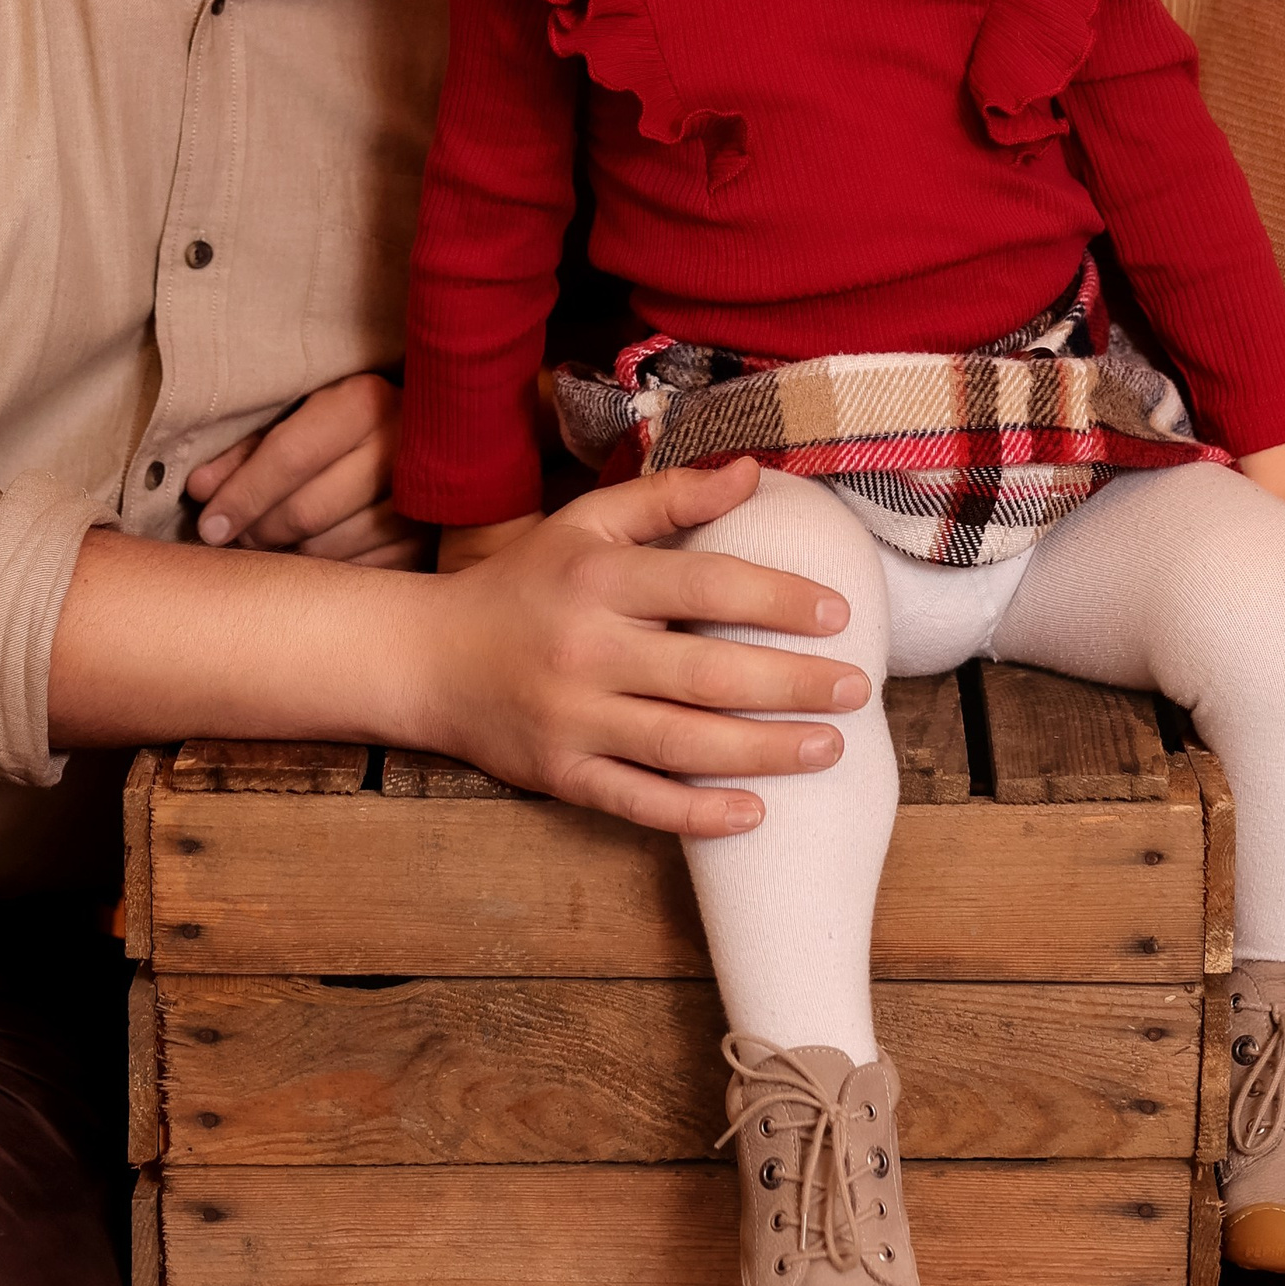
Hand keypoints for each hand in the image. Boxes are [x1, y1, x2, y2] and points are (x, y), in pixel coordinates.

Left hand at [186, 372, 424, 567]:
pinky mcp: (432, 542)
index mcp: (365, 402)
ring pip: (330, 549)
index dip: (242, 495)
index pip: (291, 456)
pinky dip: (325, 574)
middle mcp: (402, 446)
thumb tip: (198, 490)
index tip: (208, 524)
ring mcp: (424, 499)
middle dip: (258, 532)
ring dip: (288, 557)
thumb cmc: (348, 425)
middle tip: (236, 539)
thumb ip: (249, 451)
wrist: (439, 435)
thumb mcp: (301, 417)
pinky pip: (360, 574)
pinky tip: (311, 561)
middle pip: (307, 511)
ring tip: (271, 546)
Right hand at [399, 458, 867, 838]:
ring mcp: (572, 720)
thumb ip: (668, 496)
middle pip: (706, 673)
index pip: (706, 584)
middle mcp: (586, 651)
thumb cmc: (523, 584)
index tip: (839, 613)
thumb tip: (751, 471)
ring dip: (764, 751)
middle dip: (791, 684)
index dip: (777, 597)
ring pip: (682, 745)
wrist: (428, 658)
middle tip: (856, 689)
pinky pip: (637, 802)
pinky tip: (754, 812)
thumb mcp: (585, 524)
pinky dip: (696, 814)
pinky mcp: (560, 775)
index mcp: (598, 581)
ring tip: (830, 748)